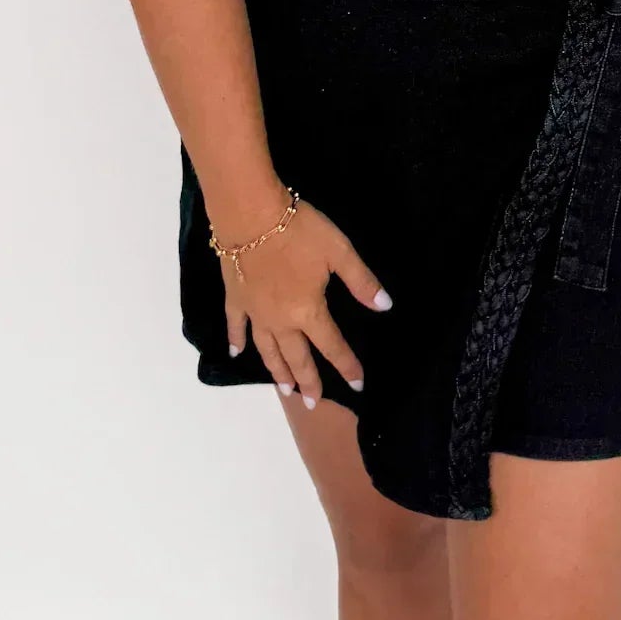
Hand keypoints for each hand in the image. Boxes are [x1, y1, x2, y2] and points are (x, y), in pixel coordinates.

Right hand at [221, 190, 392, 408]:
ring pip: (268, 350)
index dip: (346, 365)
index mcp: (308, 311)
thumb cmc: (299, 231)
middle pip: (297, 357)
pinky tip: (237, 353)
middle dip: (308, 382)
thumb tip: (385, 307)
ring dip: (277, 371)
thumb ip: (361, 282)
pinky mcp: (236, 298)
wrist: (251, 215)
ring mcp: (255, 313)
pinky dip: (237, 341)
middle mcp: (281, 321)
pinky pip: (236, 326)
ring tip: (285, 391)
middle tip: (314, 404)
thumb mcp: (339, 251)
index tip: (358, 384)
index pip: (332, 345)